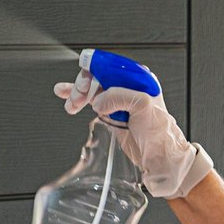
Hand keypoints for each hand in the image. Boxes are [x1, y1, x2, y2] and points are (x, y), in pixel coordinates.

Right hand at [51, 75, 214, 199]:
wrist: (160, 158)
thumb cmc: (160, 133)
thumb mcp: (143, 106)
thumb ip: (119, 96)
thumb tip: (98, 101)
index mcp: (138, 79)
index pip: (110, 65)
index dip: (94, 70)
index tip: (84, 79)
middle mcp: (127, 87)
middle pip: (96, 77)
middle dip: (84, 86)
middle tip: (79, 98)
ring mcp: (117, 101)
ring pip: (90, 89)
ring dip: (76, 94)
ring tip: (71, 104)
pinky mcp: (110, 114)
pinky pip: (89, 101)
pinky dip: (75, 97)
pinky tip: (63, 94)